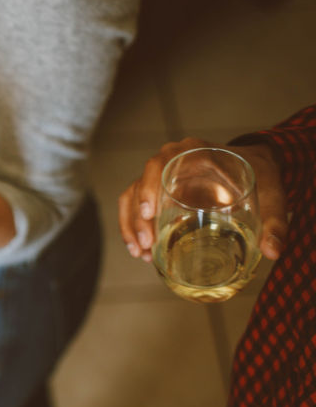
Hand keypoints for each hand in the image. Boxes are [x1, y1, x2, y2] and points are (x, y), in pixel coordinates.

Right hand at [118, 137, 287, 261]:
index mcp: (194, 153)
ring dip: (130, 225)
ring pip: (132, 196)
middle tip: (148, 244)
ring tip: (140, 253)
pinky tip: (139, 251)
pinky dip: (132, 228)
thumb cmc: (259, 176)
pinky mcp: (158, 192)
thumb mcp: (272, 194)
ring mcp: (162, 177)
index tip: (149, 213)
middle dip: (137, 216)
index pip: (161, 163)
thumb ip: (275, 221)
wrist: (253, 169)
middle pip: (140, 183)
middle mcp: (172, 161)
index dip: (149, 186)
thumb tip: (272, 251)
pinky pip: (134, 206)